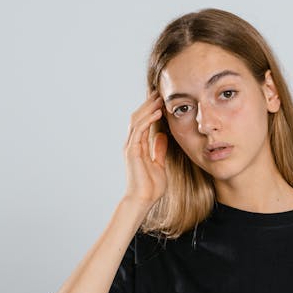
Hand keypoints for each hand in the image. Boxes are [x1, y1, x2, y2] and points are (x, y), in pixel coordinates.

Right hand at [123, 88, 168, 207]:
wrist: (143, 200)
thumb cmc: (150, 187)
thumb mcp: (159, 164)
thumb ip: (158, 149)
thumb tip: (162, 135)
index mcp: (138, 146)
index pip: (143, 122)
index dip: (150, 109)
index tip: (160, 98)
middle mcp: (132, 144)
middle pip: (137, 117)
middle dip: (148, 104)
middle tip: (158, 91)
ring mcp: (131, 147)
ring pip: (136, 120)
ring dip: (148, 108)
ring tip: (159, 98)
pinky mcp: (132, 151)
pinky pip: (139, 131)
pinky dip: (147, 120)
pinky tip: (157, 113)